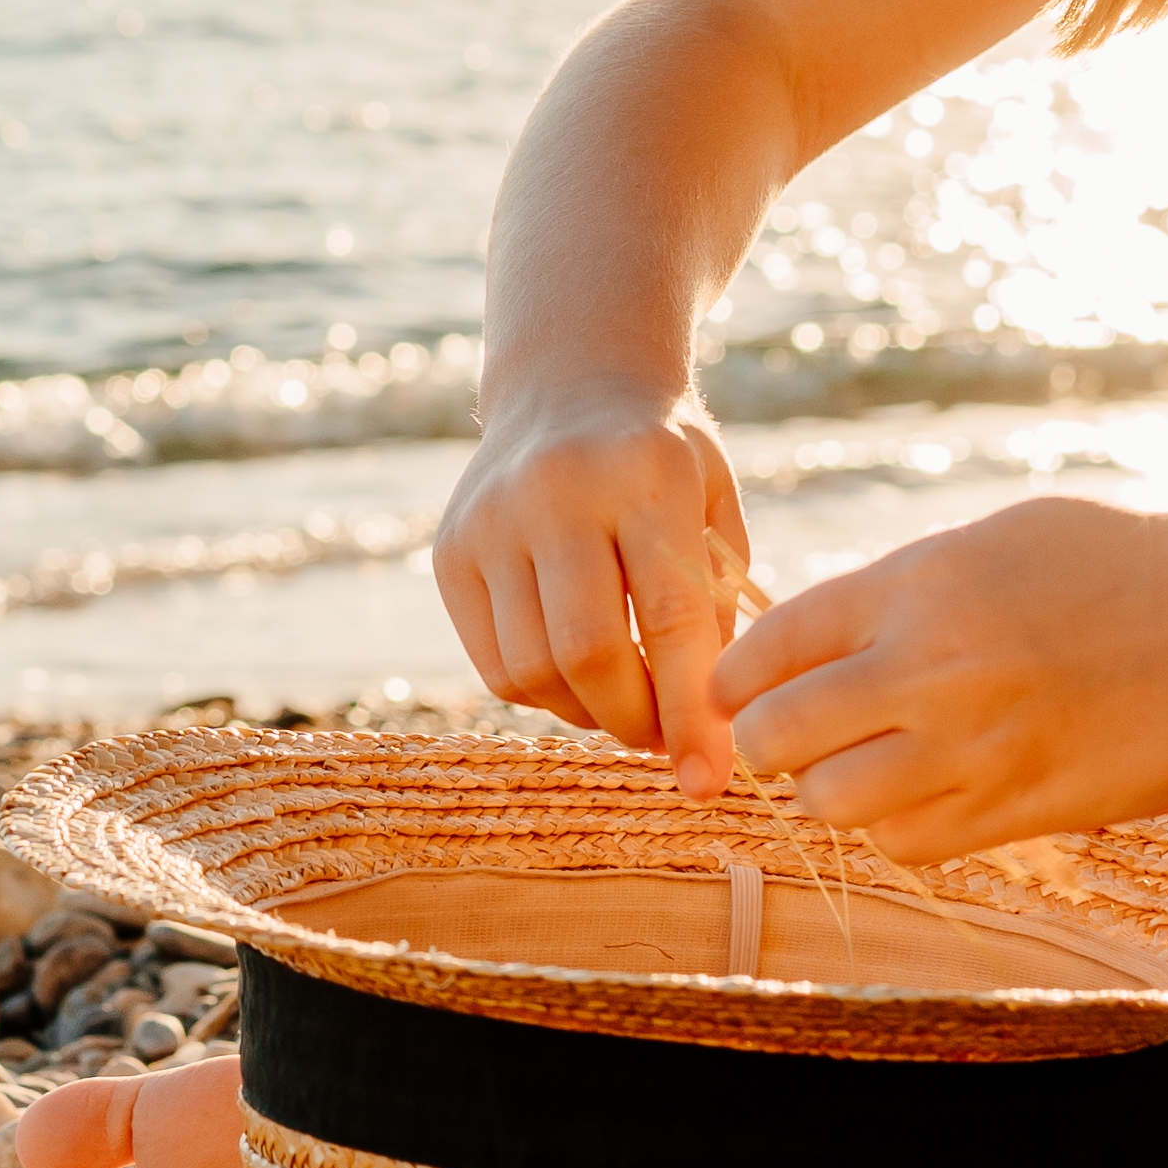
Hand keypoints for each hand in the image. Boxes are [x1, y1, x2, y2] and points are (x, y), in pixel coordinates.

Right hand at [432, 387, 757, 783]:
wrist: (572, 386)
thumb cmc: (664, 465)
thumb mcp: (716, 510)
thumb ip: (716, 611)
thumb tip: (705, 732)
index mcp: (646, 474)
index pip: (671, 620)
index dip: (691, 713)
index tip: (709, 781)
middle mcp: (556, 491)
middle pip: (587, 653)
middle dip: (633, 721)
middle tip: (663, 737)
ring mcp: (490, 519)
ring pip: (533, 670)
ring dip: (587, 712)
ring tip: (625, 701)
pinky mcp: (451, 550)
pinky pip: (495, 663)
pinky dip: (542, 691)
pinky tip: (575, 669)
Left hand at [710, 493, 1167, 860]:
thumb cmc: (1124, 565)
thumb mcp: (999, 538)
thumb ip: (904, 587)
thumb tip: (822, 637)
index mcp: (919, 584)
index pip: (770, 644)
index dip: (738, 677)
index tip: (739, 692)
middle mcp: (931, 668)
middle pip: (777, 734)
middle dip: (768, 741)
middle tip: (791, 739)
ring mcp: (974, 749)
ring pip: (831, 804)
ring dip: (831, 793)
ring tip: (861, 771)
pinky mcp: (1020, 813)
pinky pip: (908, 846)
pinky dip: (896, 831)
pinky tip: (925, 800)